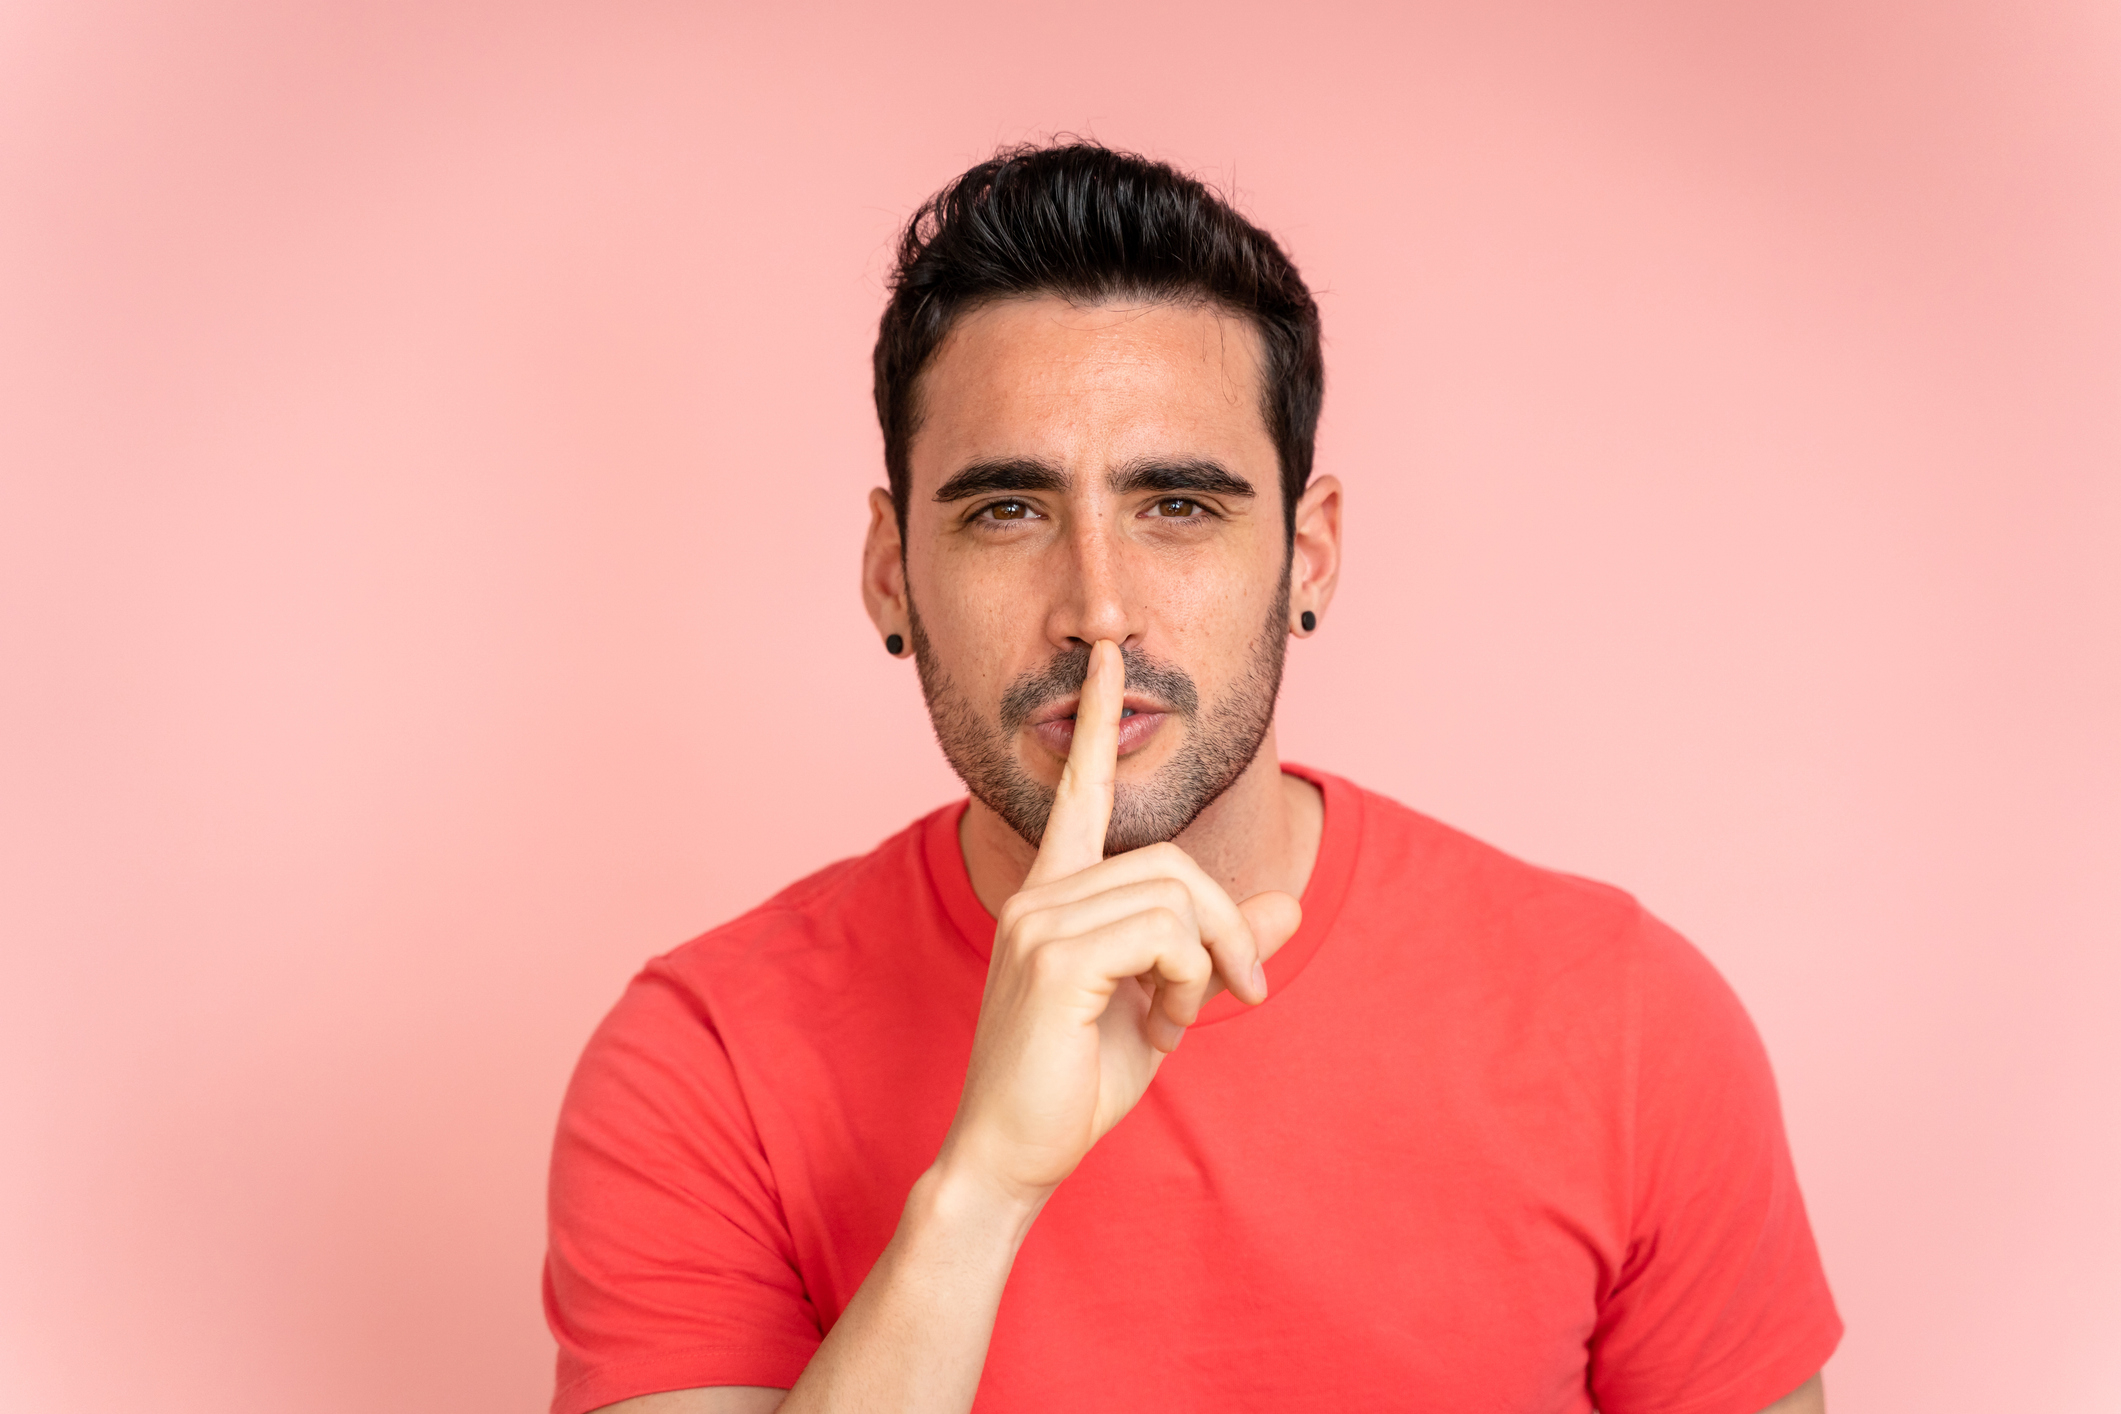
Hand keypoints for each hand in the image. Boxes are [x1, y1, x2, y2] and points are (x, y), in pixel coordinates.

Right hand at [935, 640, 1302, 1209]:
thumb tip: (1288, 907)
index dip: (1097, 721)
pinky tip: (1163, 1024)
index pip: (1079, 791)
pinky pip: (1166, 933)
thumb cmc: (1072, 1086)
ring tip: (1180, 1018)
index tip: (1107, 656)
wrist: (1008, 1157)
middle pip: (1172, 861)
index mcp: (1052, 894)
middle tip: (1241, 994)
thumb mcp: (1162, 1008)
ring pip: (1176, 894)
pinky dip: (1189, 980)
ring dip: (1208, 962)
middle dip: (1226, 926)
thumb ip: (1216, 951)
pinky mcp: (1057, 955)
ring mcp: (1041, 919)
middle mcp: (1040, 893)